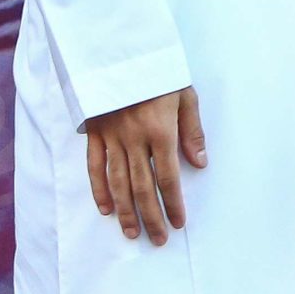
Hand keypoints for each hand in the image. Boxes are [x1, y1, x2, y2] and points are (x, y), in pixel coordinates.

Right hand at [85, 87, 205, 244]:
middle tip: (157, 240)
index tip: (178, 224)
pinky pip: (94, 167)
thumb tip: (200, 164)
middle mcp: (134, 139)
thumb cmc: (159, 74)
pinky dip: (99, 190)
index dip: (173, 203)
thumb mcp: (185, 96)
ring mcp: (112, 138)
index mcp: (161, 131)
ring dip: (125, 211)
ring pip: (117, 183)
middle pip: (142, 187)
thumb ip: (192, 131)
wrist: (119, 54)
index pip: (168, 177)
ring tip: (132, 232)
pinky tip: (106, 209)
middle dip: (151, 216)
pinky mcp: (94, 134)